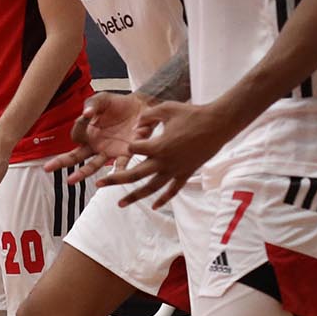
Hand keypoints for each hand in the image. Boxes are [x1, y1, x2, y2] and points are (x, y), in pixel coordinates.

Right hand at [43, 92, 144, 183]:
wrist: (141, 107)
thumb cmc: (118, 104)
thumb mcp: (102, 99)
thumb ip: (92, 104)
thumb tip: (86, 114)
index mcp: (87, 133)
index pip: (76, 134)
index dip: (80, 125)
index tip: (88, 114)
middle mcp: (95, 145)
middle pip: (74, 157)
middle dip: (60, 162)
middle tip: (47, 168)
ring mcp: (109, 152)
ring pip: (92, 166)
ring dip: (82, 173)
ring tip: (70, 180)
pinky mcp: (126, 154)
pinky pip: (121, 164)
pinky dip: (119, 170)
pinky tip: (116, 175)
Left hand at [108, 100, 235, 206]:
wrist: (218, 124)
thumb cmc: (192, 113)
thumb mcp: (166, 108)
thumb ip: (148, 115)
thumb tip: (137, 123)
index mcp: (157, 145)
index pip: (133, 150)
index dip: (129, 145)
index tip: (131, 140)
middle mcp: (164, 161)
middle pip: (134, 175)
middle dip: (114, 180)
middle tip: (98, 185)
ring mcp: (175, 170)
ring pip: (151, 188)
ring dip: (134, 196)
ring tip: (119, 204)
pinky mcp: (185, 173)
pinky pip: (172, 190)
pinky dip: (163, 199)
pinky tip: (153, 206)